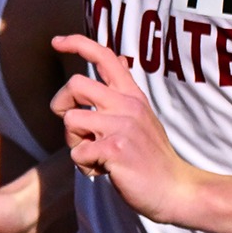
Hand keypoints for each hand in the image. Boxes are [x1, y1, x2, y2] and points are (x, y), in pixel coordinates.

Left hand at [50, 35, 204, 225]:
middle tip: (75, 129)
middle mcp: (128, 105)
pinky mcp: (115, 148)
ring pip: (70, 120)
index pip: (105, 56)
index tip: (56, 42)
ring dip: (73, 142)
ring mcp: (123, 126)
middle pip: (74, 84)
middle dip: (61, 105)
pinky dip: (83, 166)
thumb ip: (123, 92)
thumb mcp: (141, 116)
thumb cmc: (150, 157)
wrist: (175, 190)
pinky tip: (103, 172)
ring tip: (94, 155)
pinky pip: (77, 152)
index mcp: (132, 95)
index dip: (77, 44)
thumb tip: (119, 59)